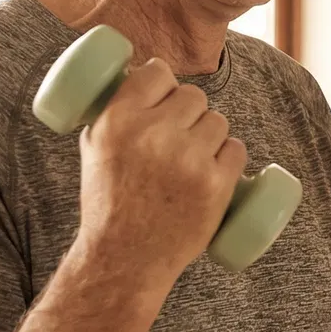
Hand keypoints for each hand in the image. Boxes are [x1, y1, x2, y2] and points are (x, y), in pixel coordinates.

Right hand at [77, 56, 245, 283]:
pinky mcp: (216, 185)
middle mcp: (153, 135)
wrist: (124, 259)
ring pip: (218, 121)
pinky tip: (215, 170)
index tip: (164, 95)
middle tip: (178, 138)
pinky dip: (229, 158)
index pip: (157, 72)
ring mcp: (188, 160)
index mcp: (118, 121)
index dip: (164, 83)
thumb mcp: (94, 148)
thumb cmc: (108, 203)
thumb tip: (139, 77)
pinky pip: (236, 149)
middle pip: (193, 96)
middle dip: (189, 113)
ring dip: (210, 135)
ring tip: (191, 161)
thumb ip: (115, 112)